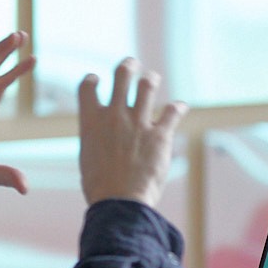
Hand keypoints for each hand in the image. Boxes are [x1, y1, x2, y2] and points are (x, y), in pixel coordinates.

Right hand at [79, 58, 185, 206]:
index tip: (96, 80)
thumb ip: (95, 139)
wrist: (119, 203)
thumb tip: (100, 136)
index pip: (87, 87)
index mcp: (91, 121)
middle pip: (121, 75)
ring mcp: (138, 122)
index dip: (92, 80)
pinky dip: (178, 108)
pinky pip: (172, 111)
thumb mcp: (88, 159)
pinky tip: (180, 108)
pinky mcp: (160, 134)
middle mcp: (114, 115)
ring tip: (152, 79)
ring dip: (150, 79)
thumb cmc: (100, 188)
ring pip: (147, 85)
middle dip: (128, 65)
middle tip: (131, 64)